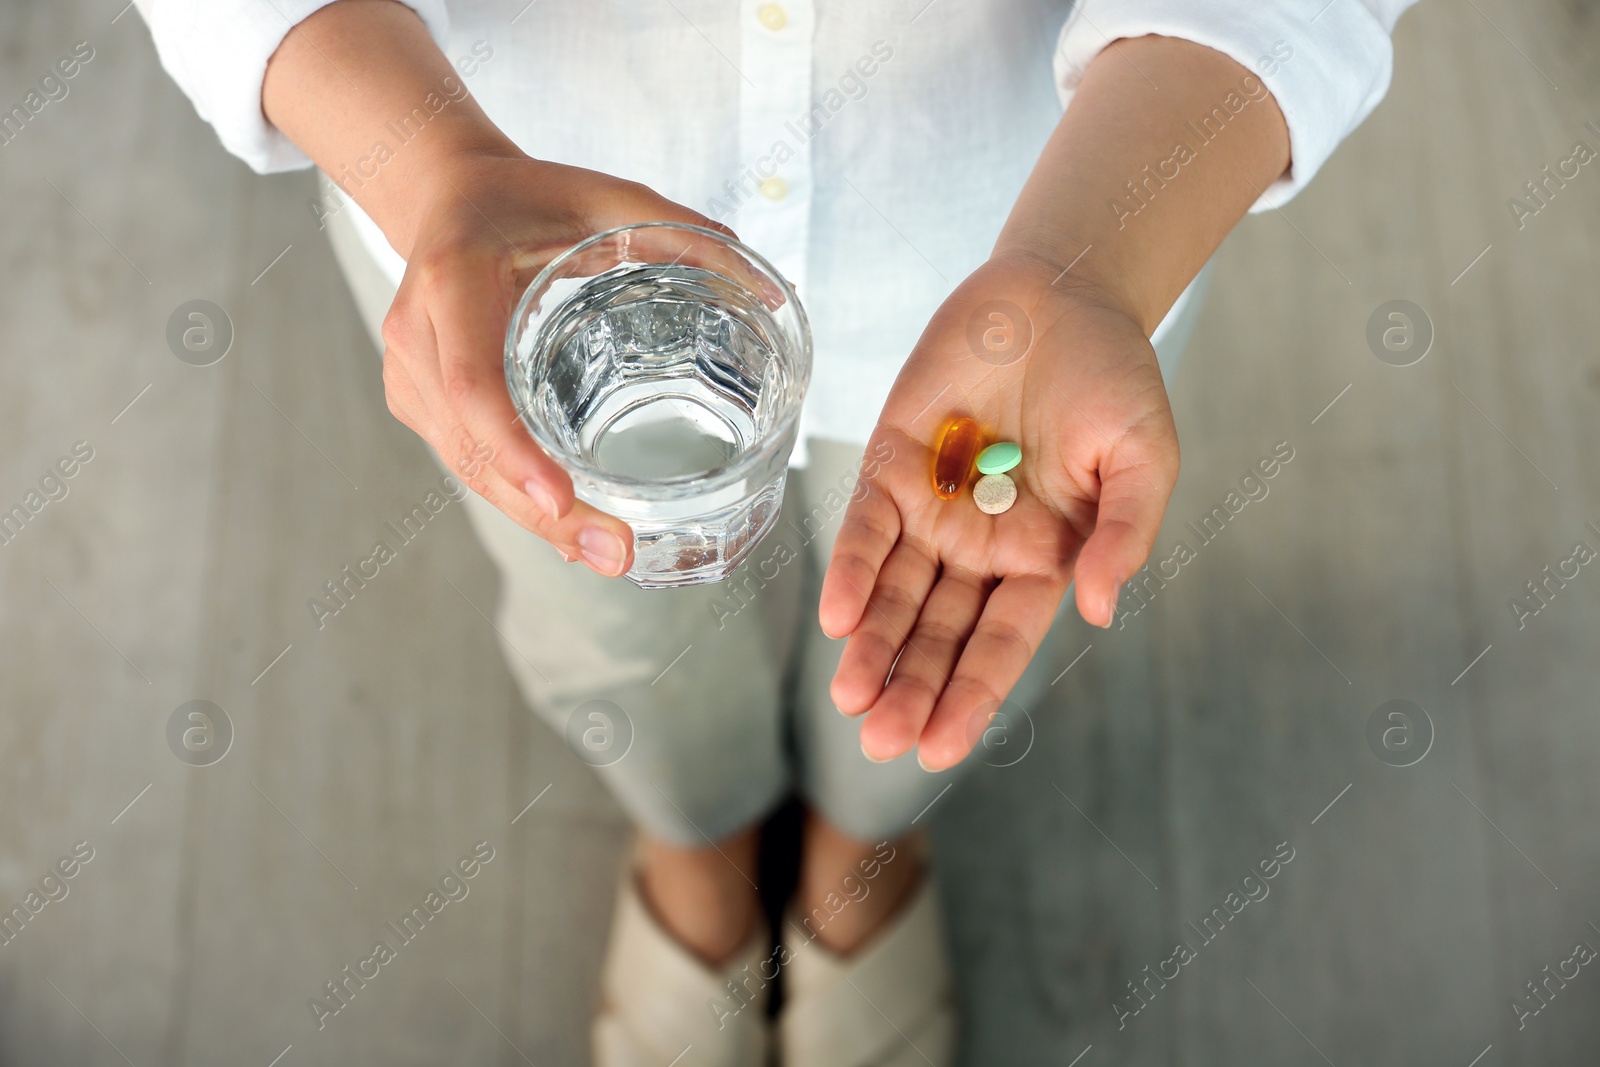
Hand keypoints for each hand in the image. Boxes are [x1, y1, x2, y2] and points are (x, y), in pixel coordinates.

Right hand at [379, 149, 736, 575]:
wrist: (451, 197)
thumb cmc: (530, 197)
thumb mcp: (604, 195)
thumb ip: (682, 233)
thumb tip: (773, 292)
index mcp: (451, 278)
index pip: (471, 380)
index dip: (512, 446)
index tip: (562, 494)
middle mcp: (419, 334)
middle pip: (471, 445)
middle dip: (542, 509)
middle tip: (614, 553)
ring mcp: (410, 375)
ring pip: (467, 467)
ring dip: (534, 518)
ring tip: (606, 554)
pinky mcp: (420, 402)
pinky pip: (467, 461)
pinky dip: (519, 498)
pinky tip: (573, 531)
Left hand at [819, 253, 1179, 769]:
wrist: (1060, 293)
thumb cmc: (1113, 378)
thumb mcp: (1143, 457)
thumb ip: (1123, 533)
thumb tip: (1097, 611)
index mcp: (1043, 560)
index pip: (1001, 644)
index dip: (971, 695)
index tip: (941, 748)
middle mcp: (980, 548)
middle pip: (938, 634)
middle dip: (910, 689)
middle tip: (883, 743)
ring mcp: (932, 509)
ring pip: (892, 594)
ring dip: (871, 647)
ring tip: (851, 700)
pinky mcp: (891, 464)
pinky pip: (864, 528)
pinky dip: (849, 570)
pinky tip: (838, 618)